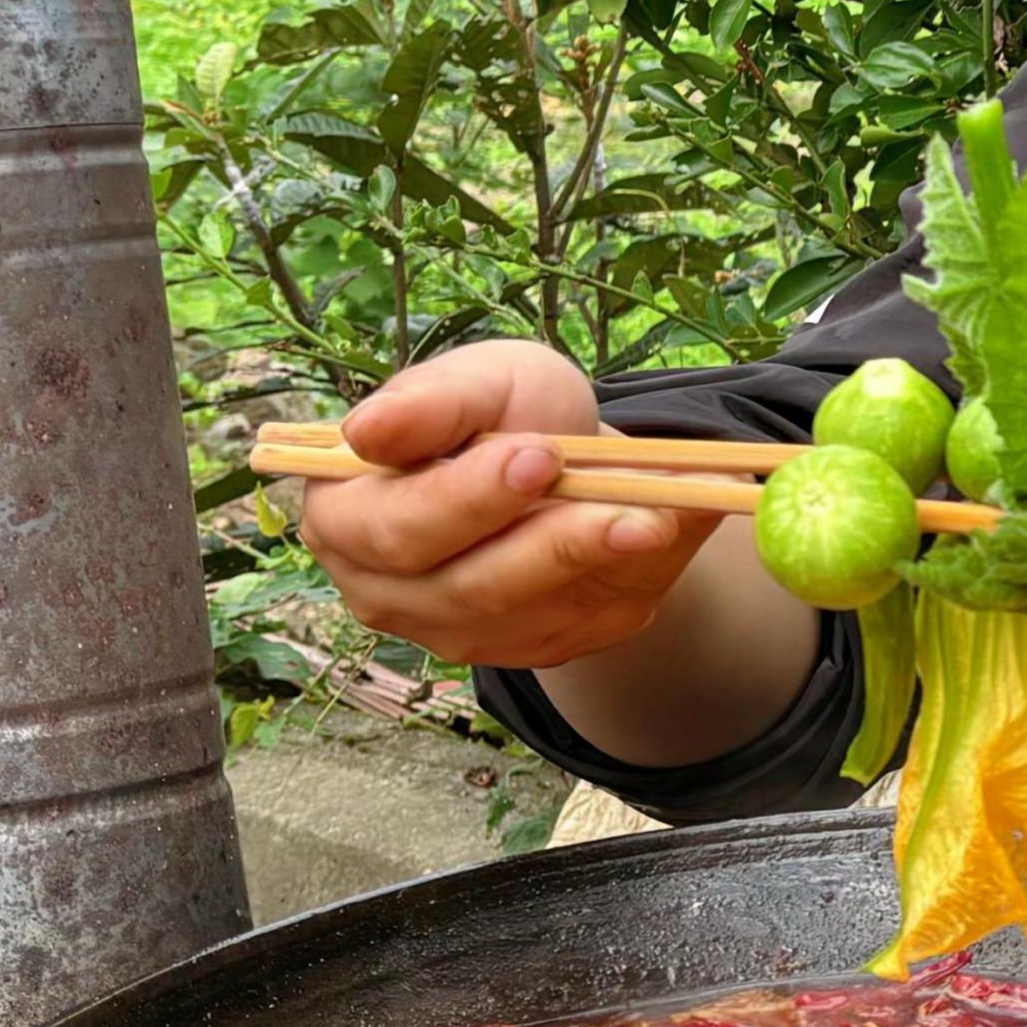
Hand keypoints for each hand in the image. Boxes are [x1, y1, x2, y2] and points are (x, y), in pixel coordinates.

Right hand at [299, 340, 707, 671]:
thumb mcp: (475, 379)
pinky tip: (679, 528)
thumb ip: (428, 402)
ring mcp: (459, 632)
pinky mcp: (532, 647)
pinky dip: (642, 579)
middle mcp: (389, 591)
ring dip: (608, 567)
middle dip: (555, 544)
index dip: (468, 498)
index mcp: (347, 517)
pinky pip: (587, 627)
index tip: (539, 456)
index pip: (397, 526)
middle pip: (470, 587)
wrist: (564, 455)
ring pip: (535, 616)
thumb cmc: (500, 412)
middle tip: (629, 505)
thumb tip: (368, 431)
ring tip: (668, 516)